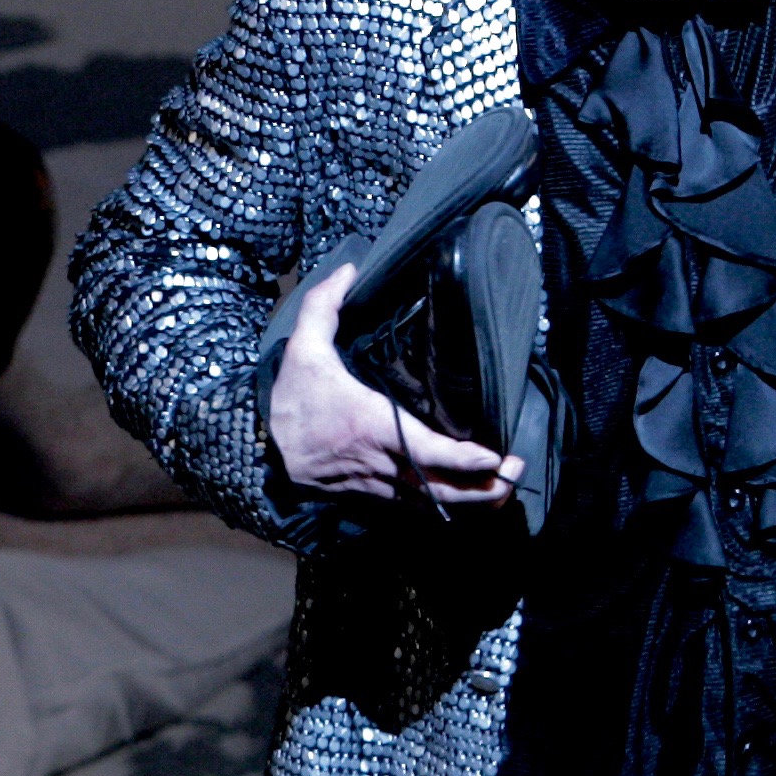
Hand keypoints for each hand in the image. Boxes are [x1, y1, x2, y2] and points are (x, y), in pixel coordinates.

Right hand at [266, 264, 517, 505]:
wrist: (261, 450)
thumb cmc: (290, 401)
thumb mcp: (302, 348)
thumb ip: (324, 305)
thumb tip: (349, 267)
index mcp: (372, 427)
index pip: (427, 451)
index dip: (465, 460)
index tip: (496, 456)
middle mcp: (381, 463)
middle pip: (441, 489)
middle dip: (483, 490)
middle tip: (514, 474)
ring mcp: (379, 485)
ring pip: (432, 504)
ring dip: (471, 502)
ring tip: (504, 490)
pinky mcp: (374, 496)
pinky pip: (416, 507)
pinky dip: (445, 505)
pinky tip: (469, 499)